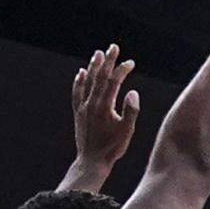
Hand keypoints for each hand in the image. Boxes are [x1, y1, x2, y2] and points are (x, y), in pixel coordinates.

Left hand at [71, 44, 140, 182]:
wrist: (92, 161)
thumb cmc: (112, 148)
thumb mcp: (127, 132)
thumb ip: (131, 111)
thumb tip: (132, 92)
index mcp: (104, 107)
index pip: (114, 82)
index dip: (122, 70)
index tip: (130, 63)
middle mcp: (91, 104)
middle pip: (100, 76)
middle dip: (107, 61)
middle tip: (113, 47)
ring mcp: (83, 107)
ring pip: (87, 81)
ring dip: (93, 66)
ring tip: (98, 54)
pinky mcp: (78, 113)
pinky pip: (77, 92)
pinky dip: (79, 81)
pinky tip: (81, 73)